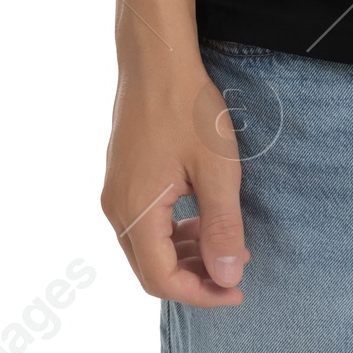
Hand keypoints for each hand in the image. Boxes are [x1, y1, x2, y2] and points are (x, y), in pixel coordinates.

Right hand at [101, 56, 249, 305]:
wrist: (156, 58)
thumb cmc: (187, 108)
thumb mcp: (217, 169)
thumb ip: (222, 227)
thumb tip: (227, 277)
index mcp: (136, 212)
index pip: (162, 279)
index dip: (201, 293)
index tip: (237, 290)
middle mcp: (116, 208)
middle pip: (150, 269)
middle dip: (194, 279)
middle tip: (235, 271)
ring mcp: (116, 191)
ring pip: (146, 247)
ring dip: (184, 255)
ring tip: (224, 244)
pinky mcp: (122, 176)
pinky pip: (143, 223)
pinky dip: (172, 232)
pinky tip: (200, 218)